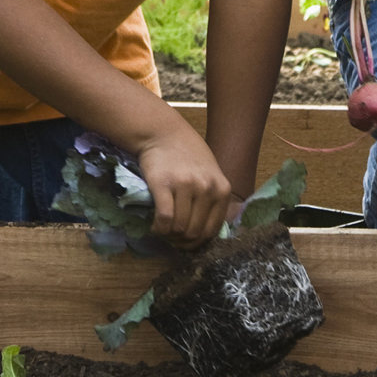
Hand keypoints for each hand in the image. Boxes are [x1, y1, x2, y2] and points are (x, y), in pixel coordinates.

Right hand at [135, 128, 237, 247]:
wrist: (164, 133)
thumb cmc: (187, 154)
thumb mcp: (210, 174)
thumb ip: (212, 198)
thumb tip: (205, 232)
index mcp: (222, 189)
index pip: (212, 229)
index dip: (198, 243)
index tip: (186, 243)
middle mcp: (207, 188)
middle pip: (195, 232)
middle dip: (182, 241)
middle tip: (172, 239)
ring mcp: (186, 186)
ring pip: (180, 228)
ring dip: (169, 235)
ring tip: (163, 232)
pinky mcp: (164, 185)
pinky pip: (164, 219)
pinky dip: (159, 228)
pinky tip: (155, 226)